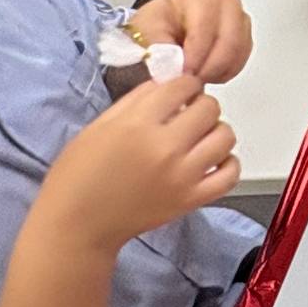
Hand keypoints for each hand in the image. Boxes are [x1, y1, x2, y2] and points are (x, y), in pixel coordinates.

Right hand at [39, 74, 237, 252]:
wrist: (77, 224)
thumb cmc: (79, 175)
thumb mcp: (100, 125)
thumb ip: (138, 100)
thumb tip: (169, 82)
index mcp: (138, 124)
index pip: (183, 85)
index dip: (183, 84)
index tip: (179, 93)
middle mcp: (164, 148)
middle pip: (209, 108)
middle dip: (199, 105)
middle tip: (186, 115)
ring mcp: (181, 176)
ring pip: (225, 136)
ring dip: (215, 132)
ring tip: (198, 138)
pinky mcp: (190, 200)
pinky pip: (230, 174)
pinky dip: (227, 164)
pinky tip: (211, 161)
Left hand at [129, 0, 253, 83]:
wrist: (166, 29)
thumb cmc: (157, 26)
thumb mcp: (147, 31)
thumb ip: (159, 47)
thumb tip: (172, 64)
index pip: (206, 26)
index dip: (196, 54)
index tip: (184, 72)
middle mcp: (225, 4)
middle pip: (229, 40)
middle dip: (209, 67)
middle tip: (192, 80)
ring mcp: (238, 19)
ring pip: (237, 53)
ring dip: (218, 71)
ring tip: (196, 76)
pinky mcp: (244, 36)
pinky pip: (242, 60)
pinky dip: (226, 72)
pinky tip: (207, 72)